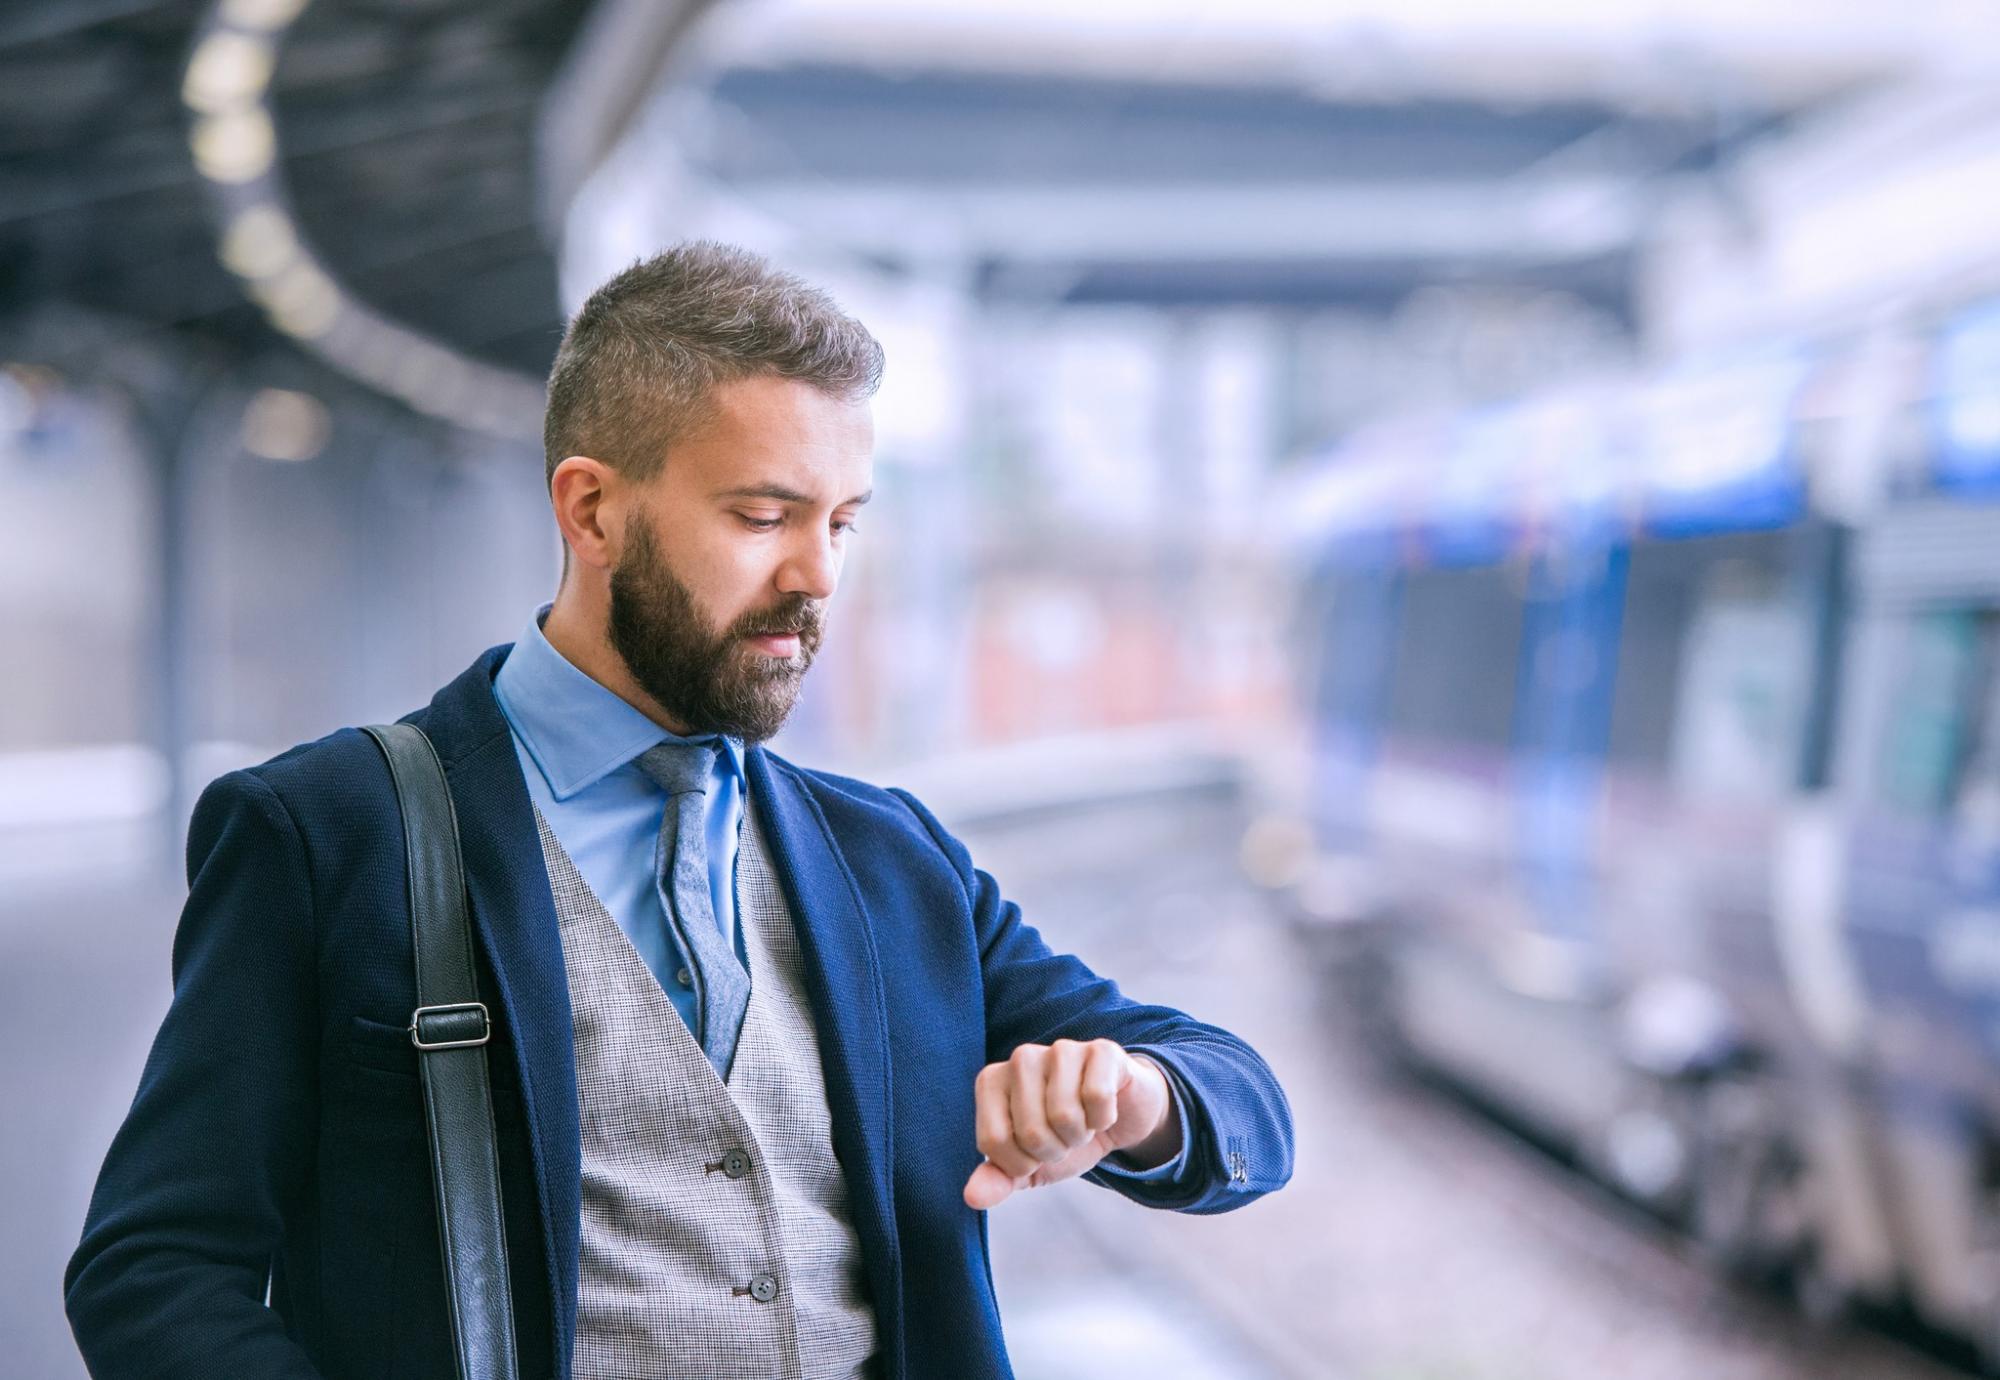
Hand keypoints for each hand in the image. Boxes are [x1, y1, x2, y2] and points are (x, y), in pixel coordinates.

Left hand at [962, 1038, 1176, 1210]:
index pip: (994, 1142)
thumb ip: (998, 1179)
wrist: (1117, 1117)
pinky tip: (1102, 1108)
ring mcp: (1061, 1049)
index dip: (1022, 1163)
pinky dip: (1104, 1118)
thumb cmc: (1063, 1137)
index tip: (1035, 1151)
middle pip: (1031, 1132)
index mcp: (991, 1082)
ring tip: (1082, 1122)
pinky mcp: (1101, 1050)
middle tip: (1064, 1136)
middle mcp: (1021, 1058)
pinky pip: (1097, 1097)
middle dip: (1055, 1150)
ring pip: (1064, 1116)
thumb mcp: (1028, 1166)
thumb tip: (973, 1197)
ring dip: (1080, 1135)